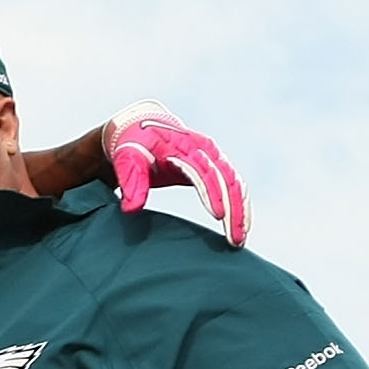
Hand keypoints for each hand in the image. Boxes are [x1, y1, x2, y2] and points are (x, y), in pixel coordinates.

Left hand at [105, 100, 247, 246]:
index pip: (203, 171)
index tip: (219, 216)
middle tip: (235, 240)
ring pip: (235, 183)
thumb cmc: (132, 145)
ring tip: (239, 240)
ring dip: (241, 210)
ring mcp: (212, 155)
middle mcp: (203, 149)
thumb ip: (131, 182)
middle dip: (234, 209)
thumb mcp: (127, 160)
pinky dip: (240, 204)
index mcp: (182, 146)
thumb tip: (132, 208)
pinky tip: (242, 226)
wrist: (141, 128)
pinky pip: (234, 184)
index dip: (212, 193)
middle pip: (227, 179)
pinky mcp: (215, 164)